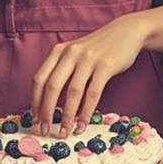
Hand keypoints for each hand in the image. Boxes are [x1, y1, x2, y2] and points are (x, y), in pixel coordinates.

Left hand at [31, 16, 148, 137]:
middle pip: (52, 86)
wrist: (127, 31)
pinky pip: (93, 93)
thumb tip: (49, 103)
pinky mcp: (105, 65)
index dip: (35, 101)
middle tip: (45, 130)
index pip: (39, 78)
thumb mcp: (75, 53)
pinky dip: (86, 112)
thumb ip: (62, 70)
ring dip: (66, 116)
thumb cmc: (99, 47)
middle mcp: (71, 53)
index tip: (35, 118)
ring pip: (73, 92)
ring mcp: (88, 58)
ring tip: (65, 132)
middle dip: (46, 112)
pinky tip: (82, 124)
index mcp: (59, 50)